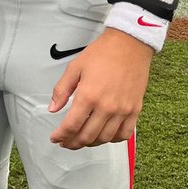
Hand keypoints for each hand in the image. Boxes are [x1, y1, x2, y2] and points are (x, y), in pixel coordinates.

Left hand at [48, 28, 153, 149]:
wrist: (129, 45)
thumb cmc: (102, 53)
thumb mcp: (75, 68)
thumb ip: (61, 90)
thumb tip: (52, 108)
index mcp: (88, 95)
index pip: (71, 125)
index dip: (61, 135)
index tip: (55, 138)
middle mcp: (106, 107)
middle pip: (87, 136)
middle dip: (73, 143)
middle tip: (65, 142)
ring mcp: (122, 110)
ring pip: (105, 138)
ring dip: (91, 143)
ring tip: (82, 139)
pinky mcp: (135, 110)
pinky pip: (124, 134)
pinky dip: (112, 139)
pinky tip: (104, 135)